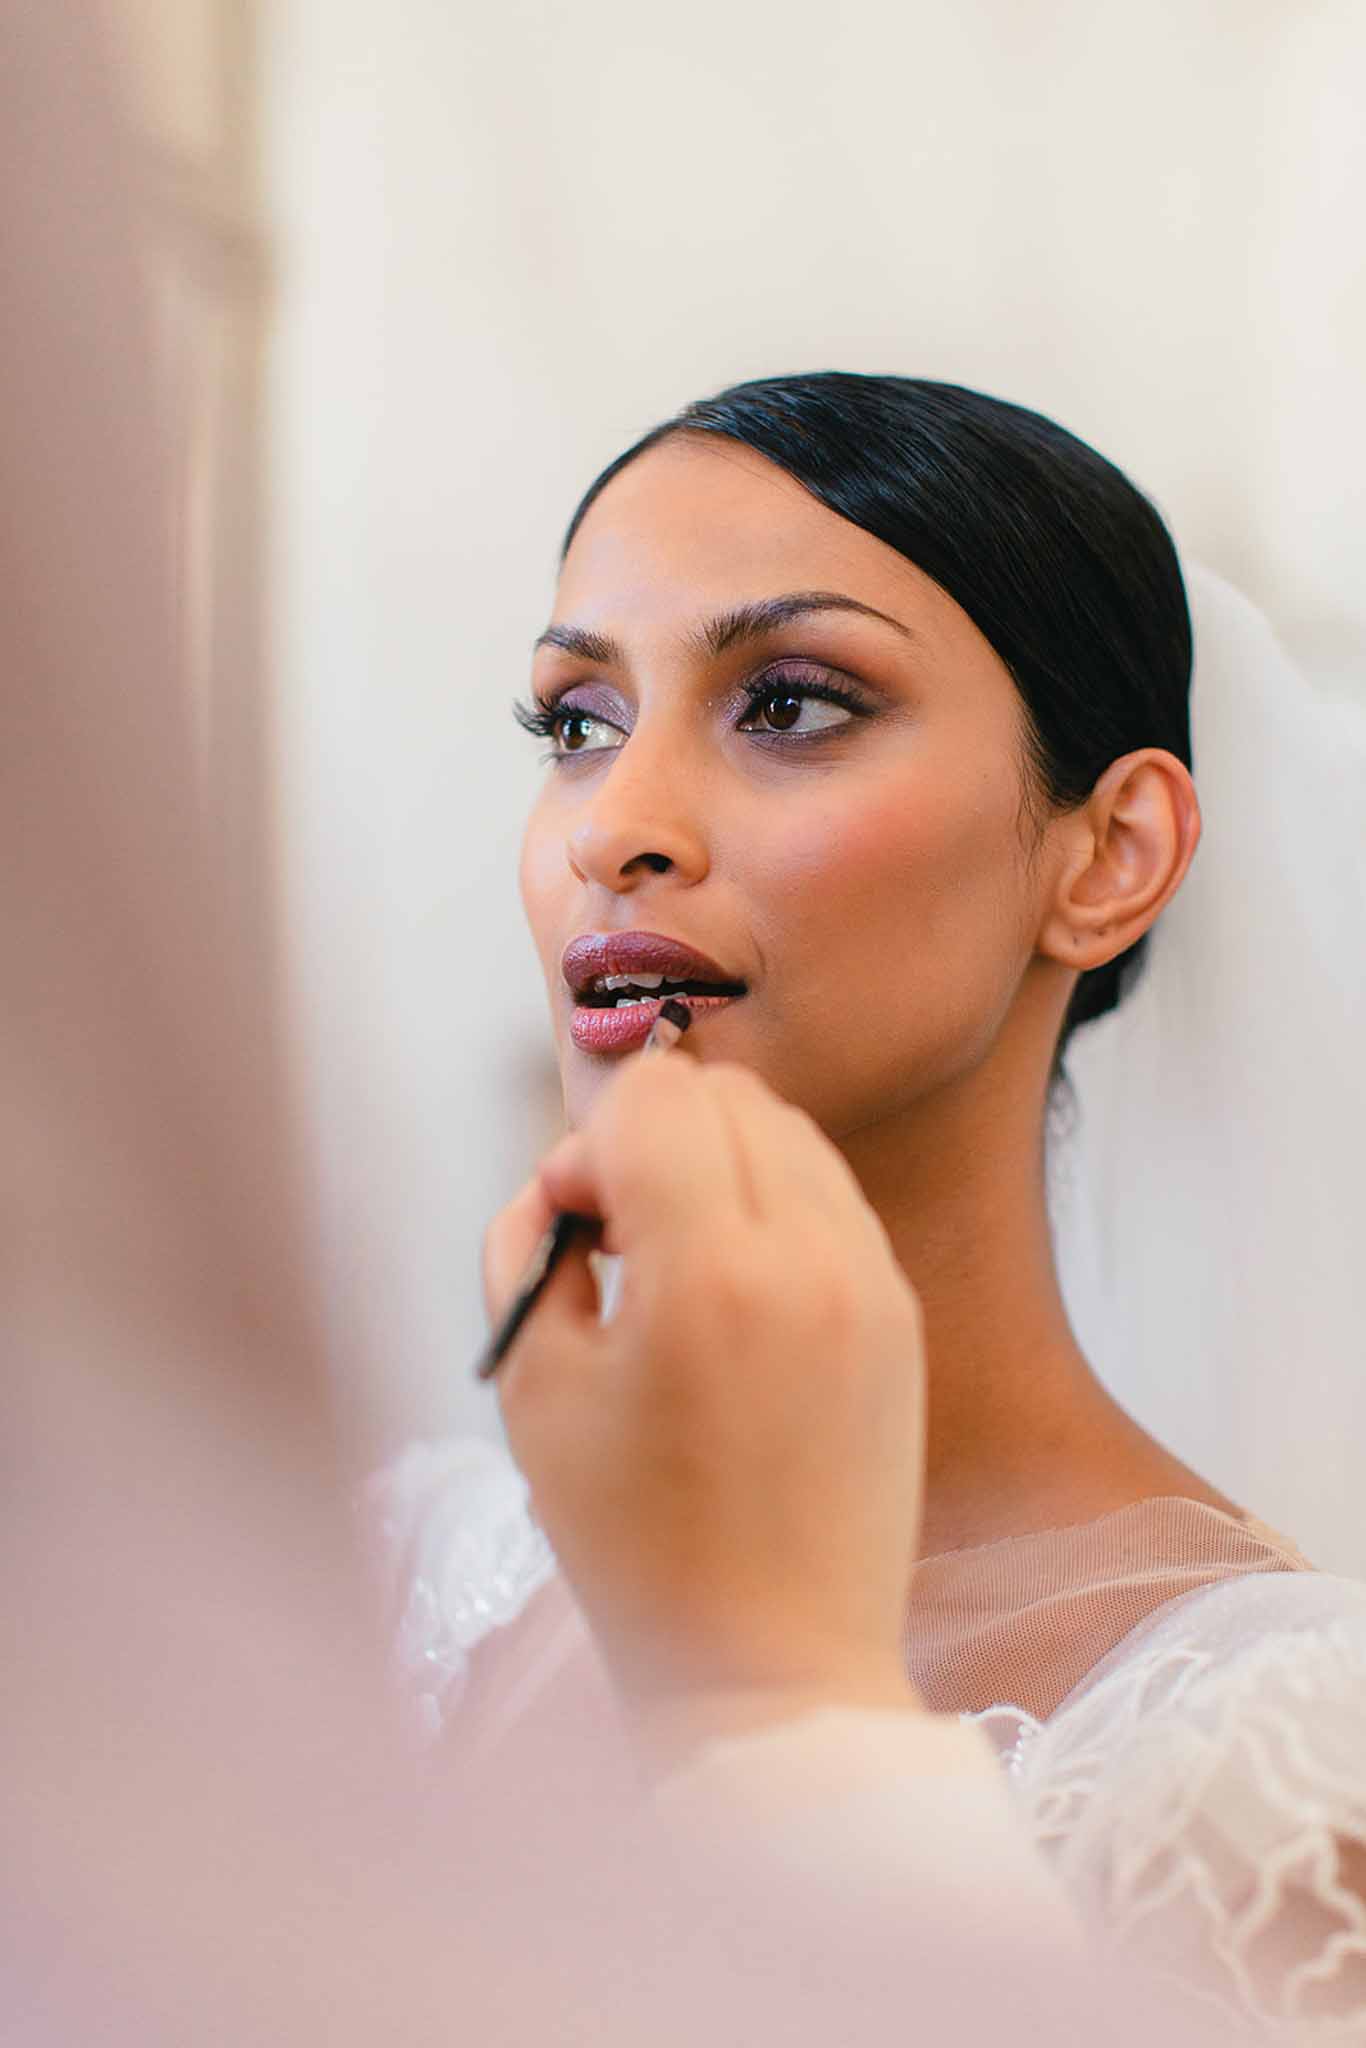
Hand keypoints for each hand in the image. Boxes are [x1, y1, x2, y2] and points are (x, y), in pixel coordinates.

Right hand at [483, 1056, 926, 1762]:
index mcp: (712, 1275)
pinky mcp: (904, 1314)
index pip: (655, 1095)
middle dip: (652, 1139)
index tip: (577, 1229)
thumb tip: (564, 1177)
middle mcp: (812, 1257)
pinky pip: (833, 1197)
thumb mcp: (535, 1391)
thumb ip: (530, 1246)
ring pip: (788, 1130)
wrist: (774, 1666)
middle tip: (620, 1243)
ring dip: (717, 1164)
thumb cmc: (636, 1549)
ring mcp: (874, 1283)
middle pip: (725, 1092)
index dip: (589, 1144)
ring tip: (679, 1269)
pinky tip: (737, 1298)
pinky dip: (773, 1208)